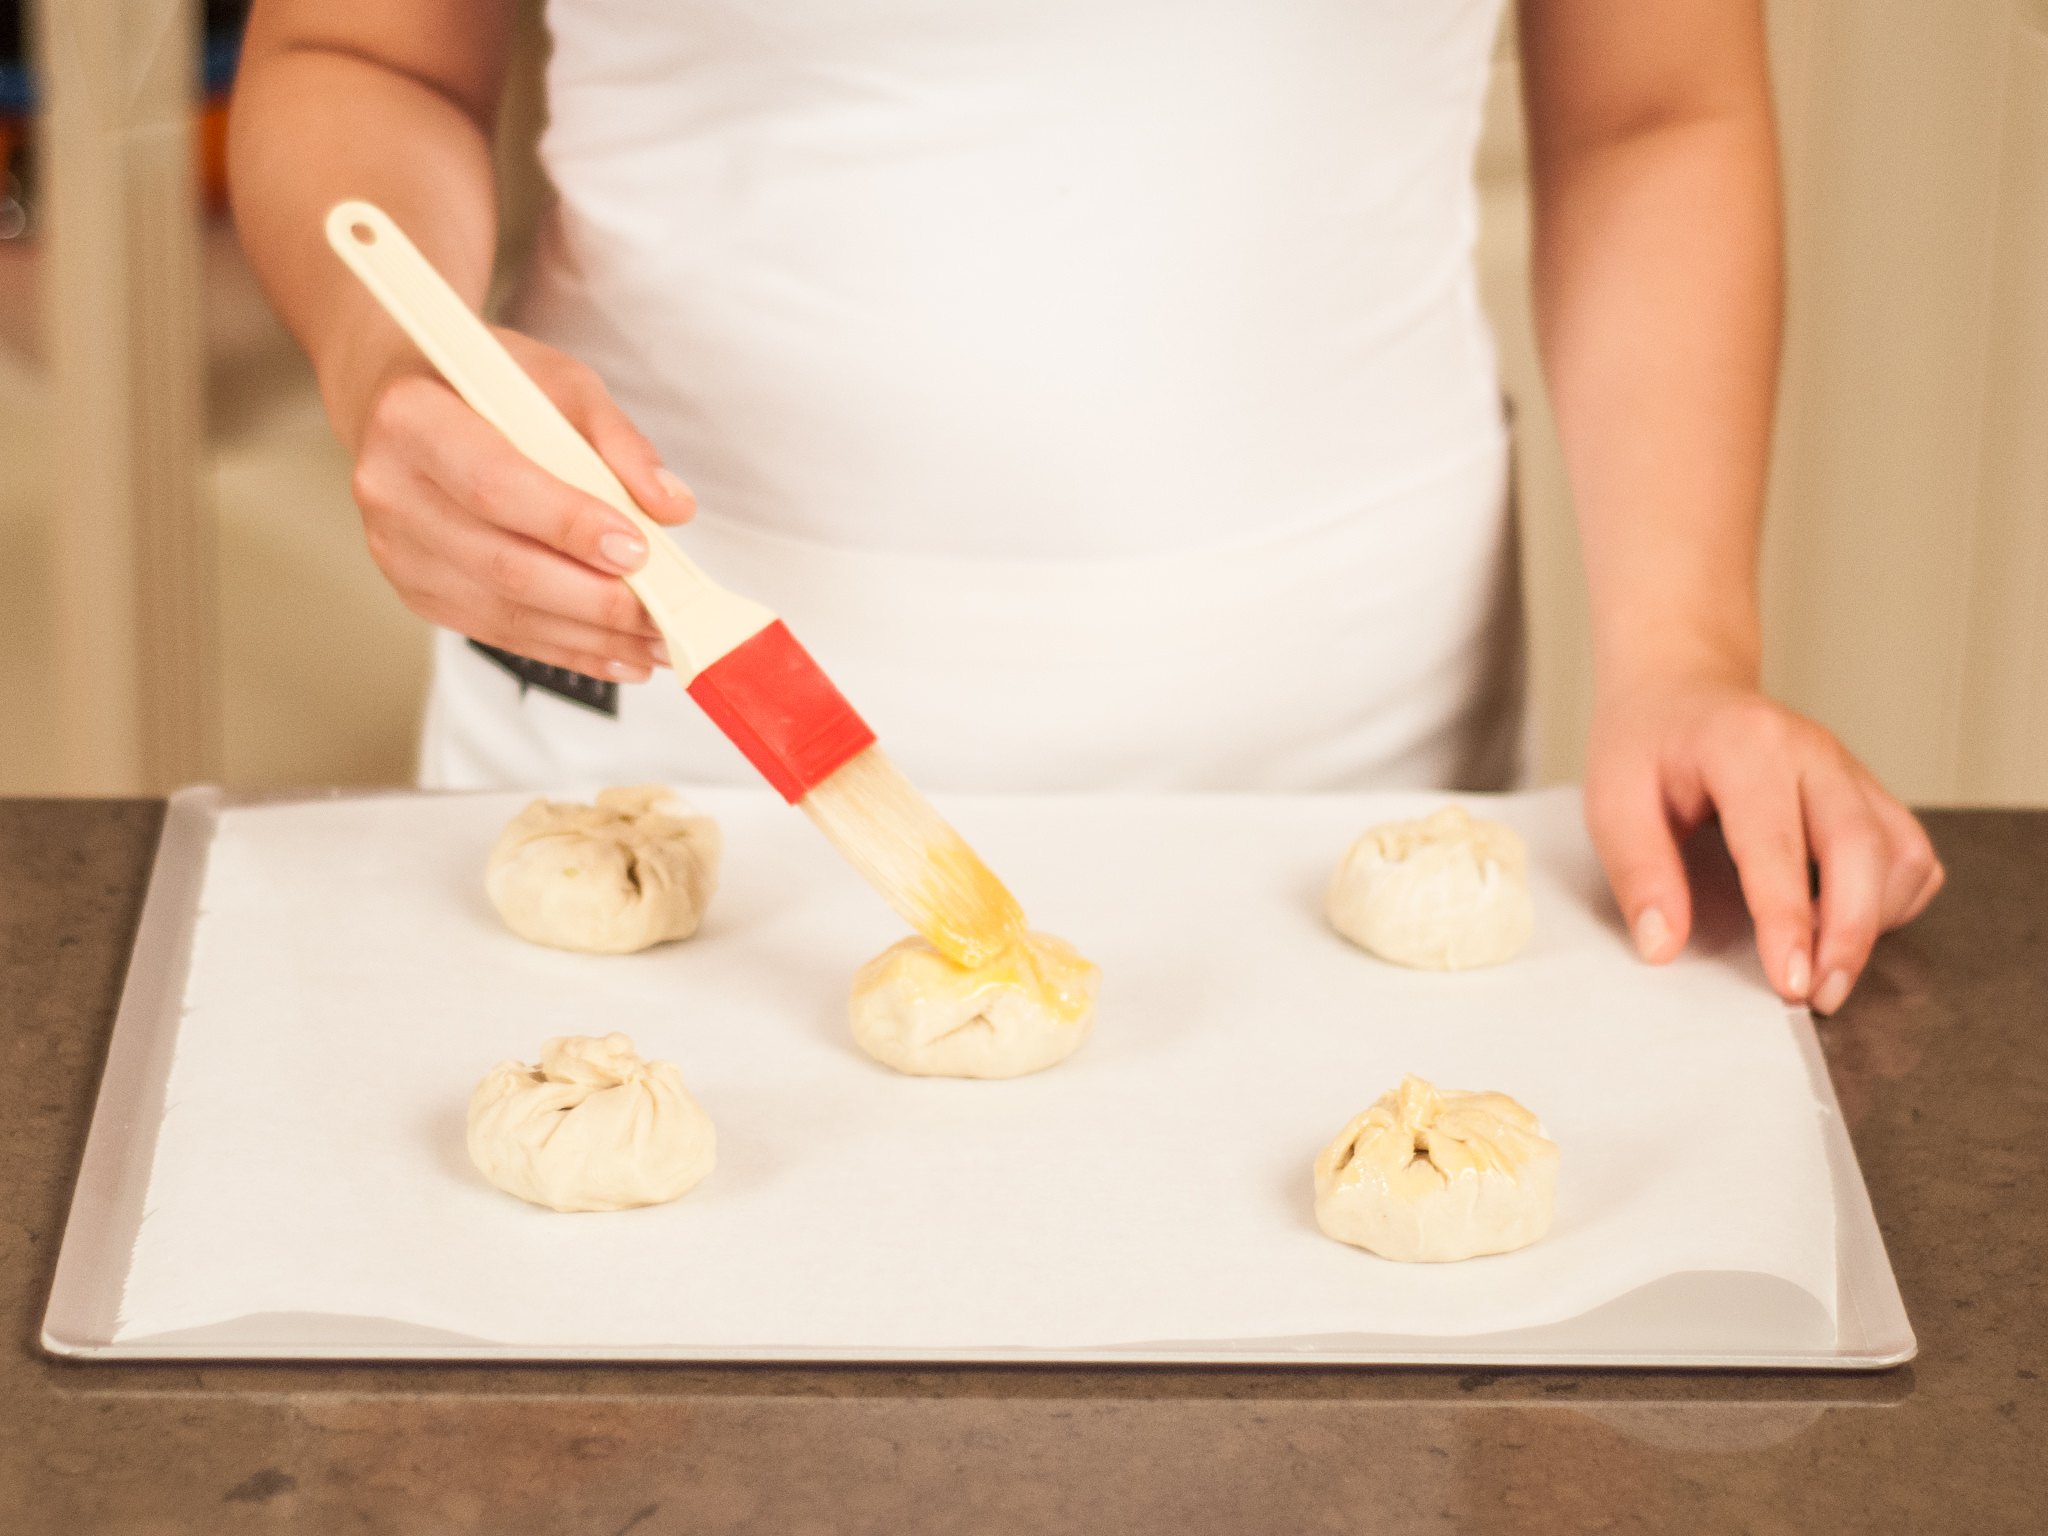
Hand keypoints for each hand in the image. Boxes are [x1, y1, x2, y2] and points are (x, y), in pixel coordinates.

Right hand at [349, 329, 695, 682]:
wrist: (411, 407)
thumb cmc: (487, 388)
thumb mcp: (559, 384)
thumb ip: (618, 442)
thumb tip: (671, 505)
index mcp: (413, 420)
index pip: (495, 486)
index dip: (569, 525)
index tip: (638, 550)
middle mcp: (391, 490)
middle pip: (504, 565)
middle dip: (596, 599)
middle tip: (665, 615)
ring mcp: (398, 550)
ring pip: (506, 613)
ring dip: (592, 637)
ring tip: (656, 645)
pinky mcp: (417, 592)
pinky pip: (500, 632)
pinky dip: (567, 648)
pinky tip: (618, 654)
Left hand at [1584, 677, 1943, 1013]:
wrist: (1681, 686)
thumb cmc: (1646, 744)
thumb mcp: (1613, 801)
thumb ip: (1640, 873)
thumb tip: (1663, 946)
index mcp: (1744, 746)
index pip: (1776, 842)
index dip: (1787, 920)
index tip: (1789, 982)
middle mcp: (1812, 752)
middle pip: (1861, 848)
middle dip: (1849, 933)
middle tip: (1819, 996)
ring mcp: (1849, 769)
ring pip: (1900, 853)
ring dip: (1876, 919)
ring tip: (1826, 967)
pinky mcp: (1867, 792)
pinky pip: (1908, 852)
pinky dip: (1892, 898)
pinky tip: (1843, 921)